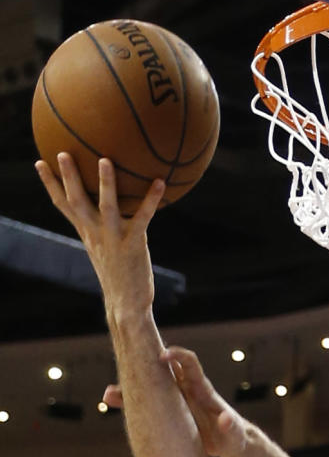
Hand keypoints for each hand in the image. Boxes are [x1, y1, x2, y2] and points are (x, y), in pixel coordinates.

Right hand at [35, 154, 164, 314]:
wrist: (126, 304)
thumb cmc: (118, 274)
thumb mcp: (104, 248)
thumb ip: (102, 228)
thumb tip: (107, 209)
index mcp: (86, 232)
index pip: (63, 205)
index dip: (50, 184)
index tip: (40, 162)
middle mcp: (96, 233)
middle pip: (77, 201)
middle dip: (68, 177)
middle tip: (63, 153)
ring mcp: (114, 238)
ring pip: (107, 206)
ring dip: (106, 183)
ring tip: (104, 160)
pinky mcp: (133, 245)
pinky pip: (142, 218)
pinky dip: (151, 200)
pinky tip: (160, 182)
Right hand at [100, 346, 246, 456]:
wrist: (228, 443)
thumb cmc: (234, 437)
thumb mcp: (234, 434)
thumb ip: (232, 426)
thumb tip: (226, 419)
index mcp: (201, 389)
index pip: (189, 363)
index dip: (176, 355)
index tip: (162, 355)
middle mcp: (185, 388)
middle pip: (162, 369)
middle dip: (144, 364)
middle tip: (123, 364)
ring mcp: (175, 398)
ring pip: (149, 385)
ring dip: (129, 387)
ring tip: (109, 395)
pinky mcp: (168, 410)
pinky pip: (145, 401)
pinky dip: (129, 401)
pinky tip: (111, 401)